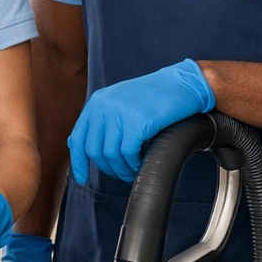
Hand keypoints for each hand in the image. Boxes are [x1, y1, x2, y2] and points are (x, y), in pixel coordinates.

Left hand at [68, 59, 214, 183]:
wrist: (183, 83)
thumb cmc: (156, 96)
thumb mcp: (121, 102)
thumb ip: (104, 121)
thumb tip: (90, 150)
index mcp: (97, 101)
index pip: (78, 138)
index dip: (78, 163)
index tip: (82, 178)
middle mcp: (104, 106)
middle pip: (94, 151)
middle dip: (108, 168)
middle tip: (122, 173)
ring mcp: (120, 113)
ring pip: (111, 155)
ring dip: (123, 168)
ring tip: (134, 169)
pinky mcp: (137, 122)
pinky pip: (128, 154)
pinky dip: (135, 164)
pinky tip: (142, 162)